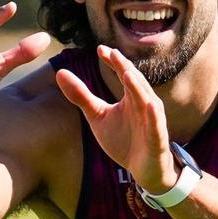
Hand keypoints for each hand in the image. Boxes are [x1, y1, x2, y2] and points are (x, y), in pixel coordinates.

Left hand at [56, 45, 177, 192]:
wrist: (144, 170)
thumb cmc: (124, 140)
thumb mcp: (98, 116)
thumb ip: (81, 96)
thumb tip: (60, 72)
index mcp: (131, 96)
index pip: (123, 73)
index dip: (113, 61)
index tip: (99, 49)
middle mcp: (144, 104)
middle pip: (135, 82)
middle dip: (124, 68)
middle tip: (112, 53)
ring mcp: (153, 121)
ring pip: (147, 100)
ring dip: (138, 87)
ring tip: (126, 73)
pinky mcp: (157, 139)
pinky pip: (156, 126)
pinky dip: (153, 115)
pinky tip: (149, 104)